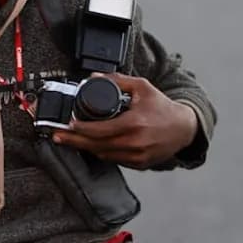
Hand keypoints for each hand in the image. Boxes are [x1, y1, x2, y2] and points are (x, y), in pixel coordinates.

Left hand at [51, 73, 198, 169]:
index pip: (100, 131)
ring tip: (71, 140)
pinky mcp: (139, 164)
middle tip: (58, 137)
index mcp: (134, 124)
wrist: (184, 128)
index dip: (81, 129)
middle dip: (74, 141)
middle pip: (96, 146)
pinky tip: (92, 145)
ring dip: (86, 147)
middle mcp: (135, 143)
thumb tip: (94, 78)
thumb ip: (118, 81)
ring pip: (103, 155)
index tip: (69, 124)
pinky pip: (114, 160)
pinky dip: (102, 152)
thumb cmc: (162, 107)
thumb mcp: (142, 87)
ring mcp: (137, 156)